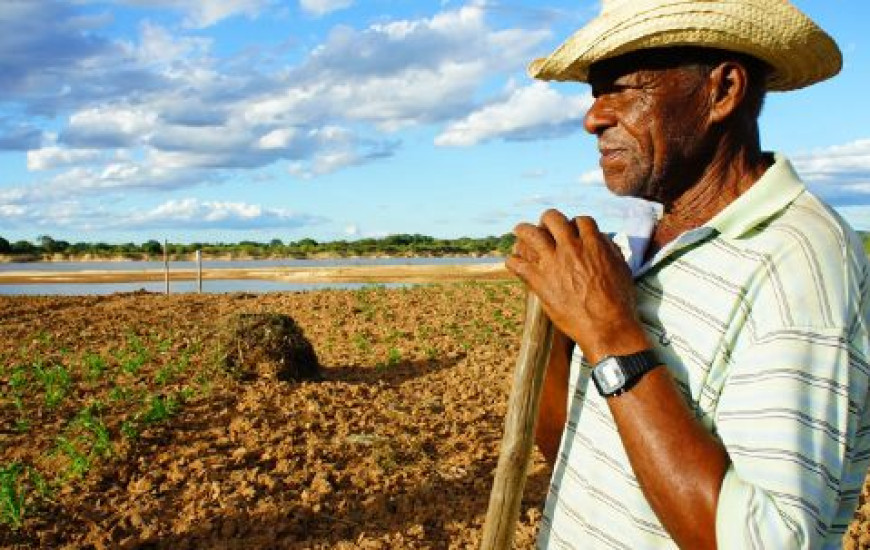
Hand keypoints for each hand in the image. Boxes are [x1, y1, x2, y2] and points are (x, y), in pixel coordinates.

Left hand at [505, 209, 648, 363]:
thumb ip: (610, 251)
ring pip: (530, 234)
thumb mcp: (622, 269)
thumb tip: (601, 240)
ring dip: (523, 230)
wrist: (607, 326)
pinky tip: (513, 262)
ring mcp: (553, 263)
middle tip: (544, 226)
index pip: (579, 220)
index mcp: (593, 244)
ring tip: (519, 231)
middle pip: (553, 219)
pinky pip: (518, 264)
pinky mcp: (539, 281)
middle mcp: (571, 248)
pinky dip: (513, 261)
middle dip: (548, 220)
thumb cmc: (619, 302)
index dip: (574, 224)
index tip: (570, 230)